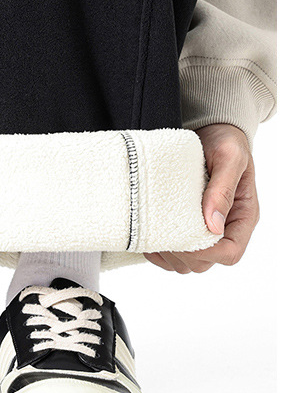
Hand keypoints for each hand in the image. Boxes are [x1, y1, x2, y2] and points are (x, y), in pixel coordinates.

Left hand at [144, 122, 259, 273]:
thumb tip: (213, 225)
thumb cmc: (225, 141)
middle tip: (159, 235)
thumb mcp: (228, 158)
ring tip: (152, 234)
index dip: (205, 253)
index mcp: (242, 216)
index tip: (181, 238)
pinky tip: (149, 235)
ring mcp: (206, 228)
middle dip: (181, 255)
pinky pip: (174, 252)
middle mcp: (226, 227)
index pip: (230, 253)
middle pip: (206, 263)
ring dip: (168, 255)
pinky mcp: (188, 224)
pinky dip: (159, 251)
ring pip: (188, 263)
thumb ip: (222, 189)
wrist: (212, 130)